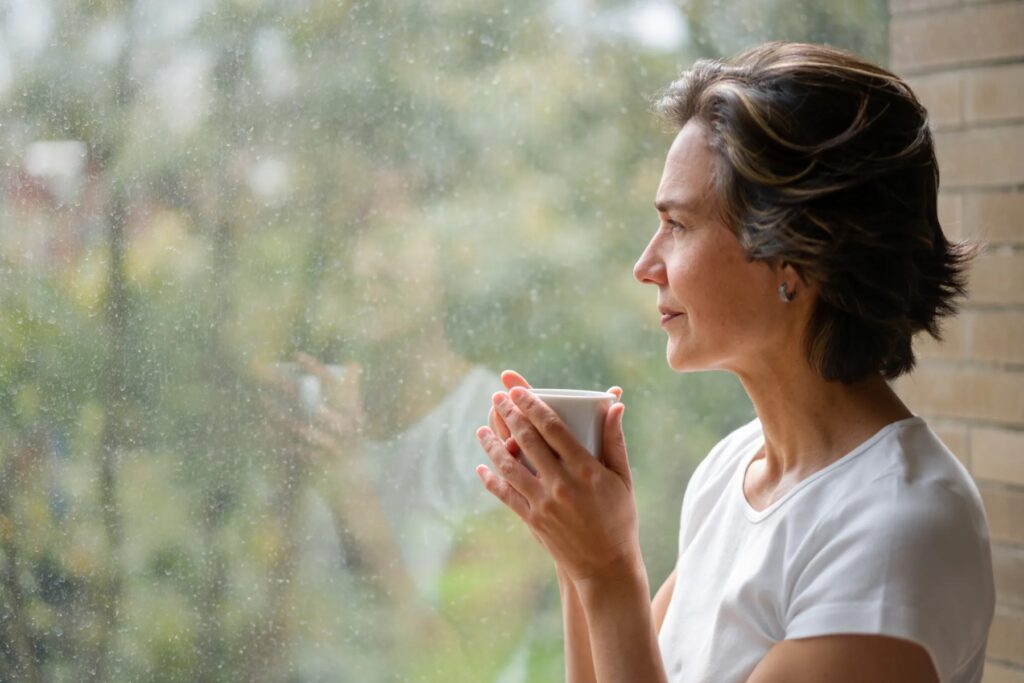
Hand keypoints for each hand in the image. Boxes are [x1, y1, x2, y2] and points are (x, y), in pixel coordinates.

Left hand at [256, 353, 365, 466]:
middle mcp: (345, 428)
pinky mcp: (318, 461)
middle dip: (289, 390)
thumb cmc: (353, 434)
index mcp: (353, 411)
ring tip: (263, 400)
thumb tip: (353, 363)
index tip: (296, 355)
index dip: (316, 368)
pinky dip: (278, 438)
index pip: (334, 384)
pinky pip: (294, 448)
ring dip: (279, 415)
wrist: (357, 471)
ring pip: (301, 429)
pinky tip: (264, 427)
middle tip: (269, 377)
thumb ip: (353, 389)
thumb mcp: (357, 411)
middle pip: (313, 404)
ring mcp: (331, 446)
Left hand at [476, 380, 639, 584]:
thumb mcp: (623, 479)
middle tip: (497, 397)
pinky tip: (482, 467)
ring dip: (492, 444)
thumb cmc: (619, 519)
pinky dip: (491, 480)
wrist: (606, 567)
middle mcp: (562, 484)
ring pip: (509, 466)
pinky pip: (505, 495)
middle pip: (527, 440)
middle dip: (509, 415)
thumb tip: (616, 405)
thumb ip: (615, 441)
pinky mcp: (532, 520)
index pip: (553, 427)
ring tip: (482, 429)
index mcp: (586, 470)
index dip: (532, 404)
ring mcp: (544, 503)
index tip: (518, 389)